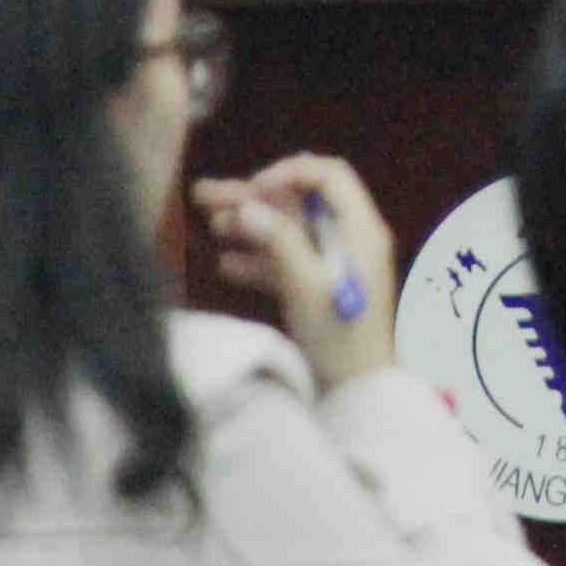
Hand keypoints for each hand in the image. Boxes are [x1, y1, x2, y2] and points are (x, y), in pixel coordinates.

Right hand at [194, 154, 399, 390]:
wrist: (354, 392)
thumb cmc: (339, 339)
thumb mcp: (306, 287)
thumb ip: (279, 243)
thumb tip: (249, 207)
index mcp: (360, 230)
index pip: (329, 177)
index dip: (289, 173)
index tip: (252, 188)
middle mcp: (350, 239)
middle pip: (299, 204)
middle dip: (254, 198)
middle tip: (205, 194)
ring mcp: (334, 263)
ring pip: (288, 232)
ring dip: (250, 227)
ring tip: (211, 223)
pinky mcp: (319, 287)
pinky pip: (287, 262)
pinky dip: (258, 259)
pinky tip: (226, 264)